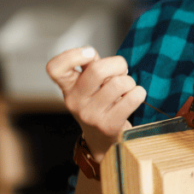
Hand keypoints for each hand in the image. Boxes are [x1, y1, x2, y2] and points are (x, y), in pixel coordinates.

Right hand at [46, 47, 146, 161]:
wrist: (103, 139)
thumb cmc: (100, 103)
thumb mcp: (89, 84)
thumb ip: (90, 66)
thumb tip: (91, 54)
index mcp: (68, 87)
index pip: (55, 68)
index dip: (72, 55)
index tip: (90, 54)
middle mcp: (75, 101)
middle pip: (97, 70)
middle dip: (118, 64)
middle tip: (121, 71)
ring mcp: (91, 114)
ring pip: (119, 83)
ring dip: (130, 82)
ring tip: (126, 89)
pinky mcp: (109, 125)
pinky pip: (132, 98)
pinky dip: (139, 93)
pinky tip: (134, 97)